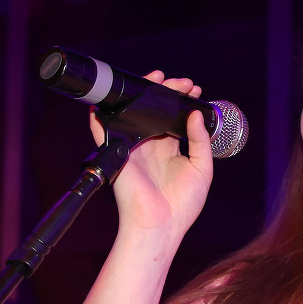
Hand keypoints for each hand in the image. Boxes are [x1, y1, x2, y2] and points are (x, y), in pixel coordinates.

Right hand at [91, 71, 213, 244]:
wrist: (161, 225)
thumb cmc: (183, 205)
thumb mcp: (202, 169)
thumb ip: (201, 140)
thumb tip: (196, 113)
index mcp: (168, 149)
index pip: (172, 117)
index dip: (181, 100)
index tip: (194, 89)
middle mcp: (150, 146)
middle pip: (153, 110)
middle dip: (166, 91)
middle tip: (182, 83)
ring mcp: (133, 148)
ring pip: (132, 113)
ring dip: (141, 93)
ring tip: (158, 78)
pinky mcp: (118, 155)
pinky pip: (104, 132)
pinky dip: (100, 116)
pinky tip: (104, 102)